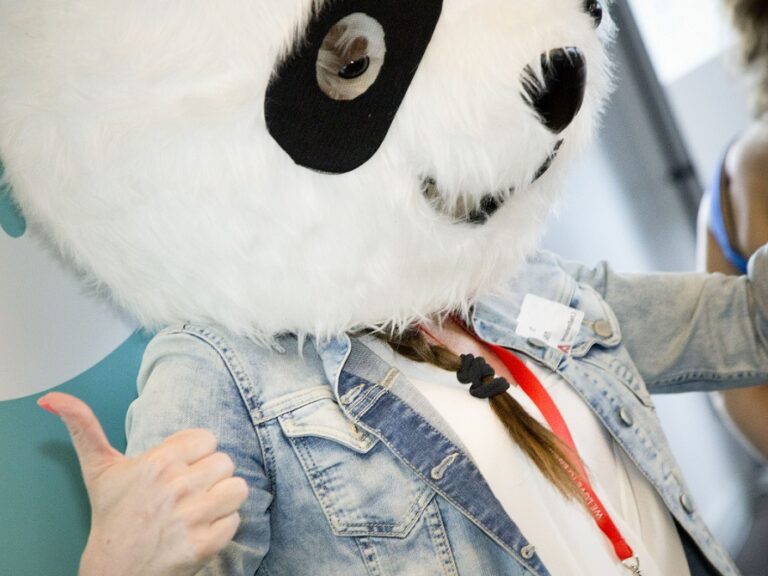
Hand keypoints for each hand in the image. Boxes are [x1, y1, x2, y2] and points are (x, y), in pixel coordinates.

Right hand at [38, 392, 248, 575]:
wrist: (113, 571)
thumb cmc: (112, 516)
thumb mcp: (98, 469)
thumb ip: (83, 426)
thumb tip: (52, 398)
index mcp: (157, 462)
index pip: (208, 439)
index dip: (197, 455)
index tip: (179, 470)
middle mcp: (176, 486)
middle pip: (226, 462)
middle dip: (210, 477)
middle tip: (187, 493)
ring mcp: (191, 517)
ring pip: (237, 488)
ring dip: (222, 500)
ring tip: (198, 509)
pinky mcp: (204, 545)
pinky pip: (236, 520)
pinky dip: (222, 527)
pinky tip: (199, 531)